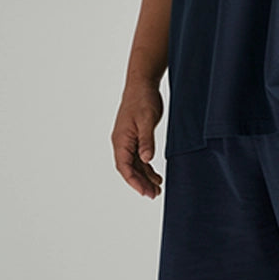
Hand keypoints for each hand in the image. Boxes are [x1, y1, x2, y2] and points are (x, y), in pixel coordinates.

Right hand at [112, 81, 163, 197]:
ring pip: (135, 165)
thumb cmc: (142, 99)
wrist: (142, 84)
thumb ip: (146, 141)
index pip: (124, 166)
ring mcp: (128, 141)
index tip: (145, 192)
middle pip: (129, 169)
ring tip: (157, 189)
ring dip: (145, 177)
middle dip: (140, 183)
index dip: (134, 181)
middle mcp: (122, 143)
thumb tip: (146, 159)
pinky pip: (140, 158)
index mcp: (121, 140)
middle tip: (154, 195)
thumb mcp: (146, 120)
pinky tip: (156, 176)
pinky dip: (147, 168)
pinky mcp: (136, 138)